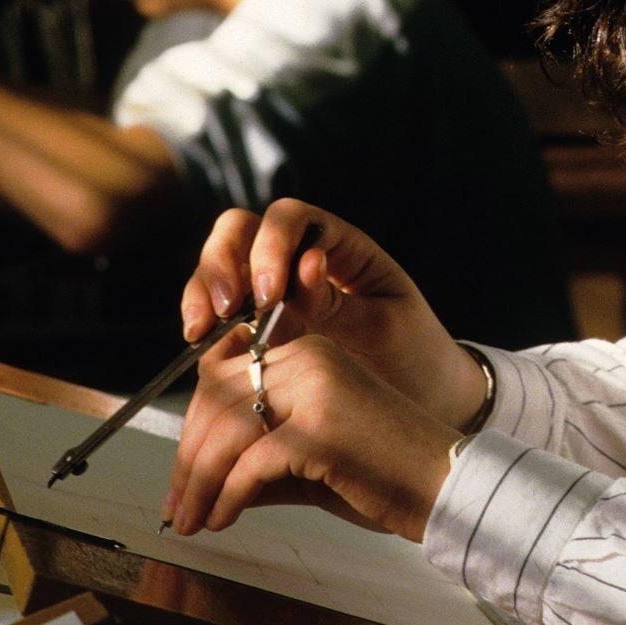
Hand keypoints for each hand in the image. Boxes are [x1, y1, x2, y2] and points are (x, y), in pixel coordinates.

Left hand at [164, 331, 459, 541]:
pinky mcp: (321, 430)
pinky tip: (220, 520)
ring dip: (197, 481)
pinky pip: (250, 464)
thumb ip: (258, 457)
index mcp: (310, 352)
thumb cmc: (386, 475)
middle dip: (187, 456)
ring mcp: (316, 390)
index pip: (223, 375)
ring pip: (226, 430)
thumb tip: (200, 482)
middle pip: (216, 398)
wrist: (448, 488)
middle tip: (175, 504)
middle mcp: (310, 359)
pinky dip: (226, 496)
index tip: (183, 469)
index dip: (193, 424)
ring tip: (190, 519)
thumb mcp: (310, 457)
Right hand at [180, 200, 491, 431]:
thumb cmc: (415, 358)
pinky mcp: (257, 334)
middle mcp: (299, 263)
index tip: (270, 295)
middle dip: (223, 261)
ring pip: (221, 267)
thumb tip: (305, 264)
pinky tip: (201, 344)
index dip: (271, 245)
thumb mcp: (386, 329)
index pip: (292, 219)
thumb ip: (338, 303)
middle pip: (242, 231)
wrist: (425, 405)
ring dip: (202, 289)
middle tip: (223, 307)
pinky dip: (201, 323)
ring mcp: (274, 297)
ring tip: (200, 328)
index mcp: (340, 247)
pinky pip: (217, 315)